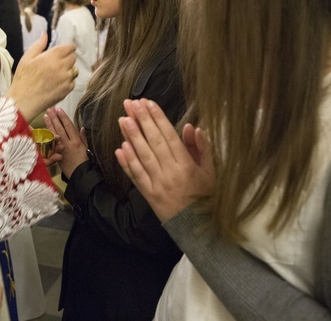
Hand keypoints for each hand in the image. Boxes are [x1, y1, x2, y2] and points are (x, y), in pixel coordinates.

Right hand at [6, 33, 75, 121]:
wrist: (23, 101)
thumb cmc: (23, 79)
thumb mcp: (27, 58)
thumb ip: (38, 45)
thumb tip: (45, 34)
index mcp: (52, 56)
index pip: (70, 47)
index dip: (68, 48)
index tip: (64, 51)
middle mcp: (61, 66)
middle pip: (73, 58)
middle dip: (66, 59)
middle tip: (56, 65)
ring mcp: (66, 79)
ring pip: (74, 71)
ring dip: (67, 71)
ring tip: (54, 76)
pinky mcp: (67, 89)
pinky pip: (72, 82)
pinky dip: (66, 83)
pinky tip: (55, 85)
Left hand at [44, 107, 87, 177]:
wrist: (80, 174)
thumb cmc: (84, 161)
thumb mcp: (87, 148)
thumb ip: (83, 138)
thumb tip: (81, 128)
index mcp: (77, 141)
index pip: (69, 126)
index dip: (63, 117)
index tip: (59, 109)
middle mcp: (69, 143)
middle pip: (60, 128)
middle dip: (55, 118)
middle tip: (50, 109)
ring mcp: (61, 149)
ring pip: (54, 134)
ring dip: (49, 124)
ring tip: (46, 115)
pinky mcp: (56, 155)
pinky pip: (51, 144)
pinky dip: (46, 136)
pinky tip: (43, 130)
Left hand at [116, 99, 214, 221]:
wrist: (196, 227)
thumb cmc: (204, 196)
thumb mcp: (210, 172)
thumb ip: (202, 148)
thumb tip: (192, 127)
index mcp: (186, 165)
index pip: (169, 136)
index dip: (158, 118)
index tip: (148, 103)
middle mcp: (170, 173)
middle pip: (153, 142)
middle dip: (141, 120)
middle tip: (131, 104)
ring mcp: (157, 184)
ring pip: (142, 156)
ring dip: (131, 137)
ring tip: (123, 119)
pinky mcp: (148, 194)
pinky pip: (136, 176)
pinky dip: (127, 162)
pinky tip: (120, 148)